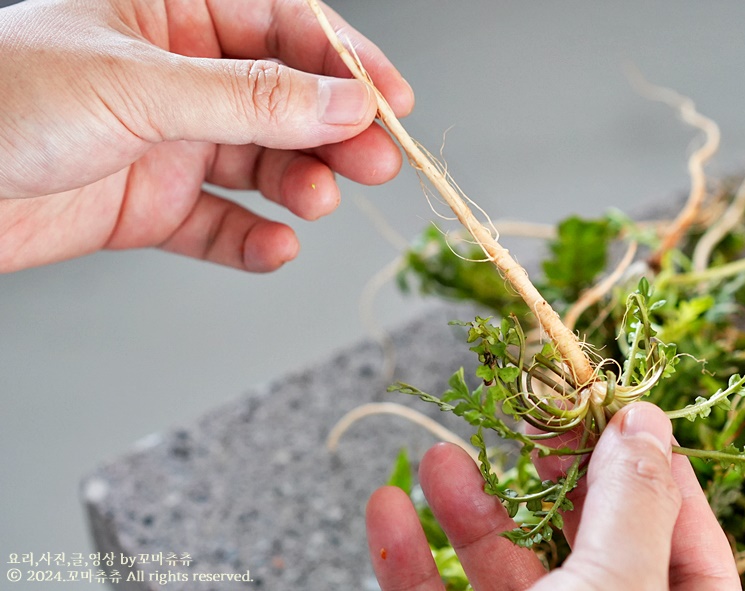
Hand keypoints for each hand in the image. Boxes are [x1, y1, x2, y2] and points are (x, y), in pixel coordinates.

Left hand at [0, 0, 411, 271]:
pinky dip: (252, 241)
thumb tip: (343, 102)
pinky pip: (219, 224)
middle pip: (284, 100)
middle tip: (376, 161)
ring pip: (259, 163)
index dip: (344, 62)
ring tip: (317, 202)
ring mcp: (166, 142)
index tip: (390, 102)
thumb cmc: (0, 102)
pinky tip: (274, 247)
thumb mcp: (140, 87)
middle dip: (333, 131)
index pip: (283, 26)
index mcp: (170, 15)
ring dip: (298, 185)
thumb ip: (251, 99)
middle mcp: (176, 77)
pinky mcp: (150, 205)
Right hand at [366, 402, 740, 589]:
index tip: (609, 403)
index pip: (684, 532)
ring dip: (468, 507)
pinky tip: (387, 510)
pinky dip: (410, 558)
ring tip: (439, 454)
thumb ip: (632, 502)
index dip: (650, 461)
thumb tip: (643, 417)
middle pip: (586, 536)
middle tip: (526, 415)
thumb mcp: (619, 586)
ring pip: (505, 565)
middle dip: (548, 472)